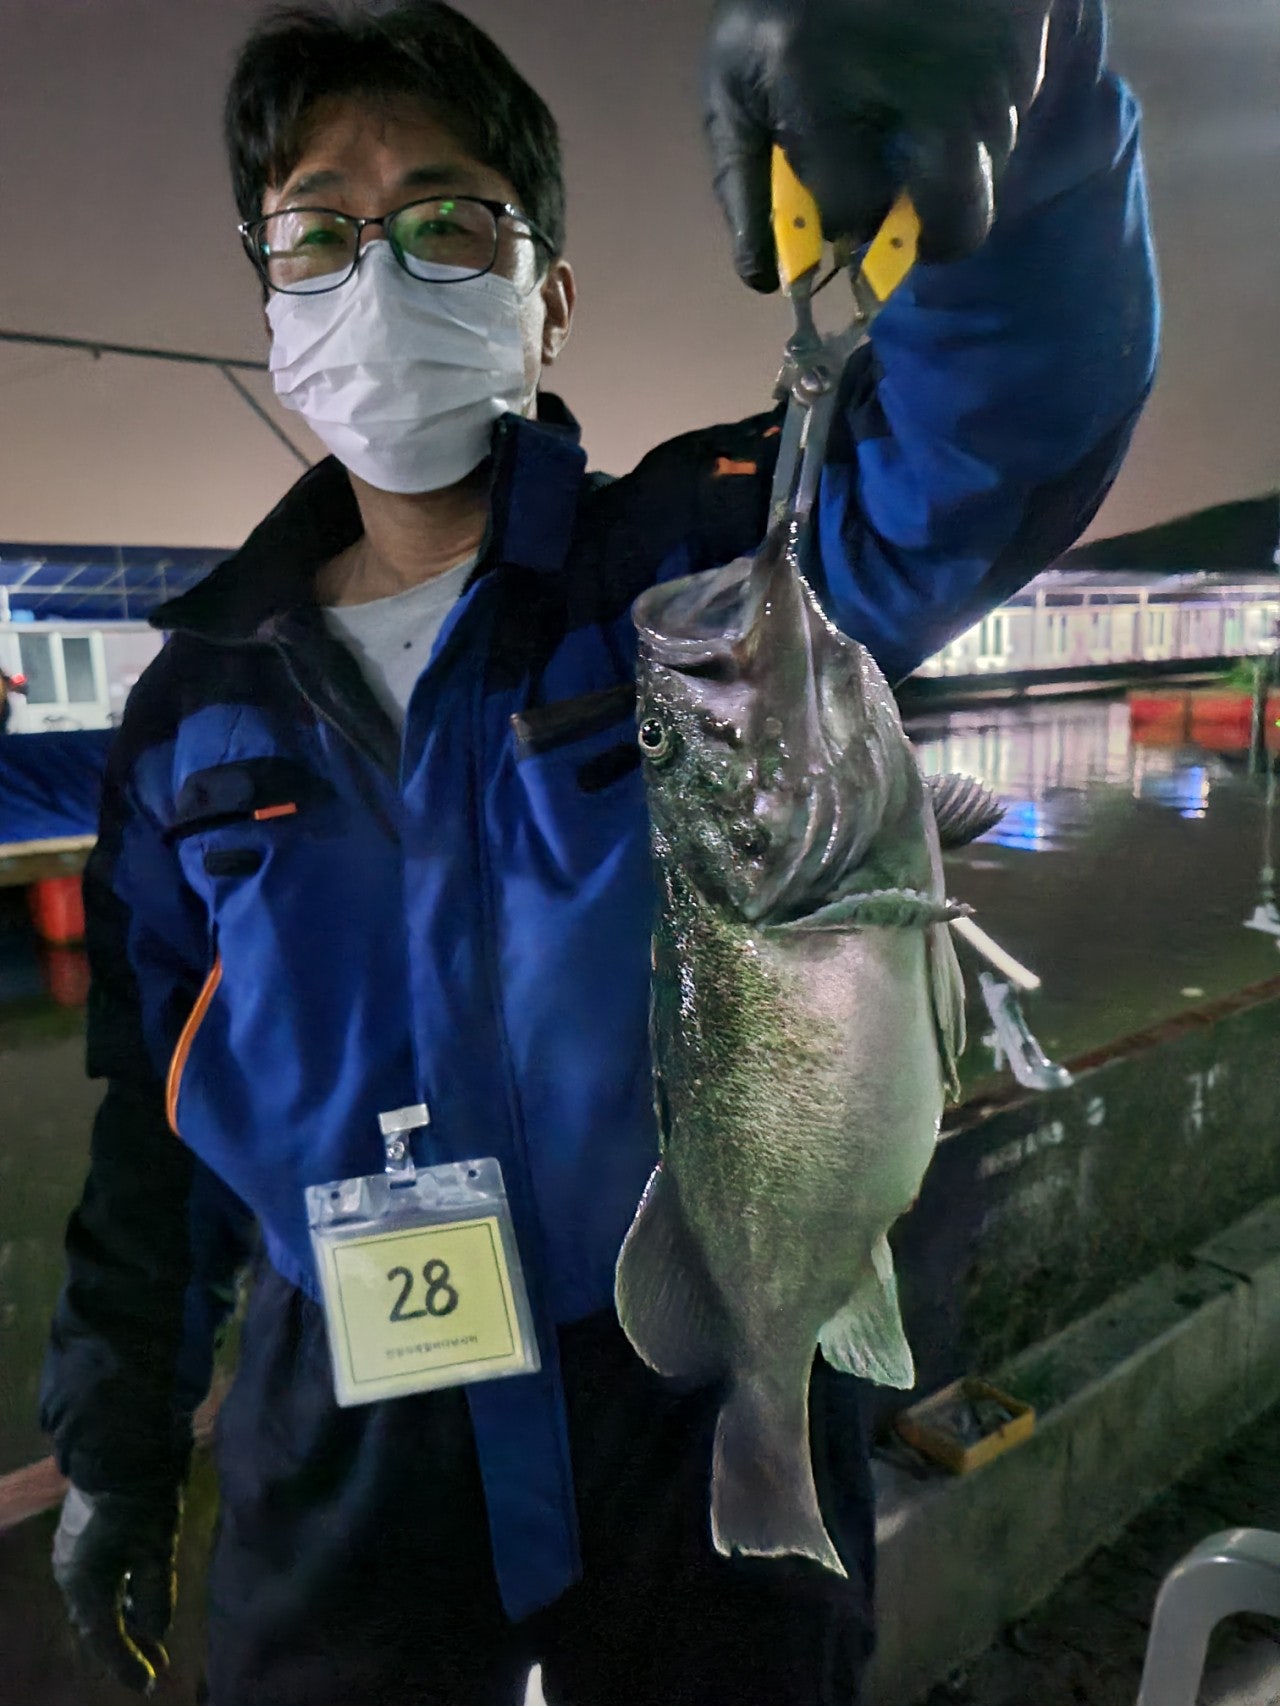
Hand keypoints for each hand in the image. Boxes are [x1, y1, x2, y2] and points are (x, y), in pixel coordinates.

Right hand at [52, 1484, 181, 1694]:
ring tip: (152, 1641)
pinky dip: (116, 1600)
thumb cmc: (142, 1499)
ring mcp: (70, 1558)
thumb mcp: (158, 1550)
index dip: (128, 1665)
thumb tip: (155, 1630)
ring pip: (96, 1605)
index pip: (107, 1639)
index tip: (149, 1684)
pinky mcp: (78, 1542)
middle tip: (156, 1666)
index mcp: (86, 1584)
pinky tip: (136, 1603)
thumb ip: (155, 1596)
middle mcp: (70, 1576)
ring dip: (123, 1623)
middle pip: (98, 1625)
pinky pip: (95, 1585)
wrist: (120, 1448)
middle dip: (127, 1648)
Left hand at [705, 0, 1057, 287]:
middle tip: (911, 211)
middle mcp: (918, 85)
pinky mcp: (1029, 41)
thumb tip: (764, 280)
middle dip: (934, 233)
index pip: (854, 213)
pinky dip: (981, 108)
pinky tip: (945, 62)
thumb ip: (742, 183)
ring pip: (990, 170)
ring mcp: (984, 65)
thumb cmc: (792, 3)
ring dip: (955, 159)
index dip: (846, 213)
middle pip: (959, 224)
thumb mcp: (738, 79)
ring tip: (916, 97)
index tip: (839, 191)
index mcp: (822, 87)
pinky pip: (1015, 115)